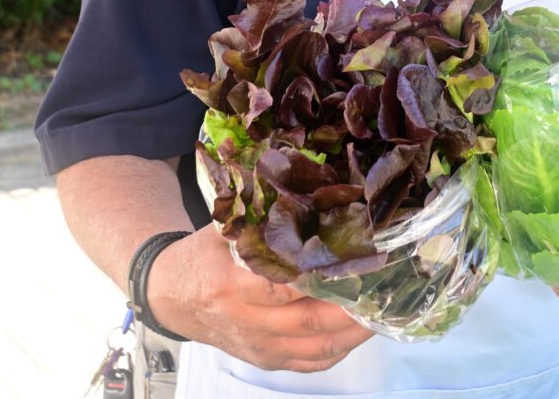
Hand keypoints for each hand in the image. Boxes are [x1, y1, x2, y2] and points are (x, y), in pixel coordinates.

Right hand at [148, 225, 374, 372]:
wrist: (172, 295)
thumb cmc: (203, 255)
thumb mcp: (224, 228)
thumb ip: (261, 218)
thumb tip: (308, 195)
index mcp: (232, 284)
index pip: (284, 286)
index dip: (323, 275)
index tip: (358, 258)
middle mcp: (247, 322)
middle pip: (308, 321)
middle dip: (351, 306)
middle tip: (386, 285)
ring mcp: (258, 347)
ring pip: (315, 347)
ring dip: (354, 332)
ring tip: (385, 308)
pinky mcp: (266, 360)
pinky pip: (309, 363)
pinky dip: (339, 350)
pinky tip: (361, 330)